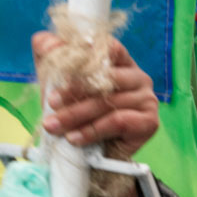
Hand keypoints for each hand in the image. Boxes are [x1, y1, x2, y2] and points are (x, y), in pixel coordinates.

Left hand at [34, 31, 158, 159]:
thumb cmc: (75, 112)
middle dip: (74, 91)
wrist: (91, 155)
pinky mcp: (149, 122)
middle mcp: (139, 77)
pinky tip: (74, 138)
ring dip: (76, 115)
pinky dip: (92, 131)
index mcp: (121, 62)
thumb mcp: (56, 81)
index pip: (109, 47)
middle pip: (107, 77)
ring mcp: (147, 99)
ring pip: (108, 102)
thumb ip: (50, 55)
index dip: (87, 53)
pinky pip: (118, 121)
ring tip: (54, 126)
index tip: (62, 66)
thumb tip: (47, 42)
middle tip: (51, 103)